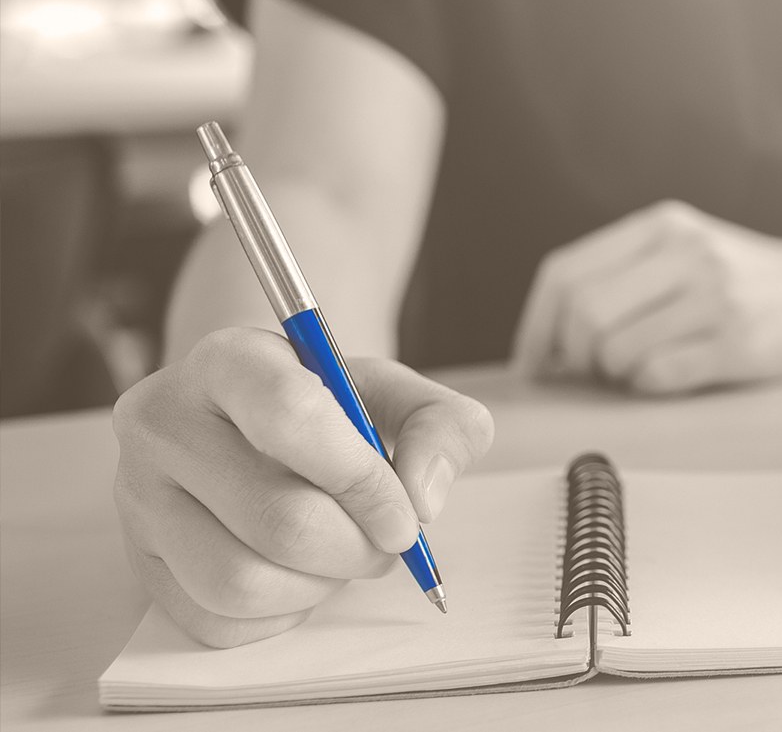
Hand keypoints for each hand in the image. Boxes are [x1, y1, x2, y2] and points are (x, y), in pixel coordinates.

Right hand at [112, 328, 492, 647]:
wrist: (255, 429)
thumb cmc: (332, 412)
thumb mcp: (396, 396)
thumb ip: (441, 428)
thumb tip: (422, 500)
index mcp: (228, 361)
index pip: (293, 416)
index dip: (363, 481)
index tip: (406, 519)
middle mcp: (162, 422)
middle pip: (278, 519)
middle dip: (356, 547)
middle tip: (382, 542)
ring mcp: (138, 497)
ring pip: (241, 582)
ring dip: (317, 585)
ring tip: (337, 554)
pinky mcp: (140, 563)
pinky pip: (218, 622)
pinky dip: (279, 613)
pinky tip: (295, 573)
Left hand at [512, 200, 781, 393]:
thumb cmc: (753, 283)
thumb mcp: (689, 252)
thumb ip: (626, 277)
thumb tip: (549, 340)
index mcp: (662, 226)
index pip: (566, 273)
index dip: (536, 326)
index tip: (536, 362)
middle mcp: (685, 252)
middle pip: (583, 314)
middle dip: (576, 356)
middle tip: (595, 372)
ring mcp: (714, 295)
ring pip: (617, 350)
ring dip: (618, 374)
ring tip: (647, 367)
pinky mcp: (737, 341)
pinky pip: (658, 376)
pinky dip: (651, 386)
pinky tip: (675, 374)